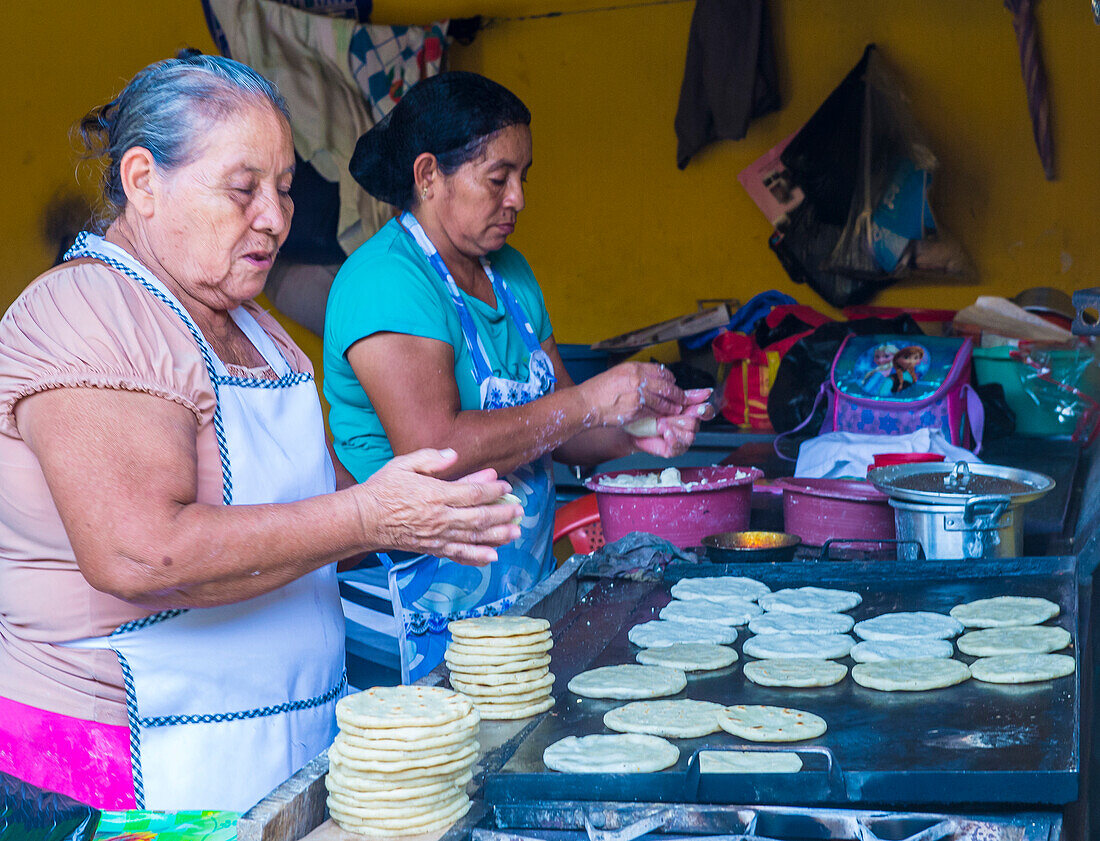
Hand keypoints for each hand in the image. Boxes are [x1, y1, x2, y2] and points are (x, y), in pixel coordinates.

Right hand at [353, 449, 521, 565]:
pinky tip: (492, 557)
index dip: (493, 489)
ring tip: (515, 533)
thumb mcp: (404, 464)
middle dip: (503, 514)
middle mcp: (440, 517)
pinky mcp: (432, 548)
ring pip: (474, 537)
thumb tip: (454, 455)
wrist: (364, 518)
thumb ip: (431, 459)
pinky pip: (458, 554)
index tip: (506, 486)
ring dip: (498, 536)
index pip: (473, 493)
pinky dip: (476, 557)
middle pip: (480, 517)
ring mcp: (437, 536)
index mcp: (436, 494)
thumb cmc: (384, 489)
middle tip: (519, 511)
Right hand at [579, 362, 686, 427]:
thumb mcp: (618, 373)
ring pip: (663, 402)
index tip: (672, 383)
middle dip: (677, 395)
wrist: (586, 404)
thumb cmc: (599, 389)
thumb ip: (636, 374)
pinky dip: (660, 415)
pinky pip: (654, 413)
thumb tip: (652, 378)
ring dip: (672, 407)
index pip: (661, 372)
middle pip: (667, 387)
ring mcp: (638, 396)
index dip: (670, 379)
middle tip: (682, 399)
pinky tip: (662, 416)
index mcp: (634, 368)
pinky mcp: (636, 411)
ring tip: (676, 409)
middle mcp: (638, 380)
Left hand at [629, 388, 714, 456]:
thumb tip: (706, 391)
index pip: (706, 412)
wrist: (633, 427)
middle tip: (665, 415)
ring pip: (689, 435)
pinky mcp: (674, 450)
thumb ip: (687, 396)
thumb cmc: (650, 414)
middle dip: (679, 419)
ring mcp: (682, 439)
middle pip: (694, 423)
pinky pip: (679, 447)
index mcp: (690, 413)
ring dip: (674, 428)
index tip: (700, 408)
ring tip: (661, 424)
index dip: (705, 410)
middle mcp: (688, 427)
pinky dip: (672, 439)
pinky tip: (665, 432)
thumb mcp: (668, 401)